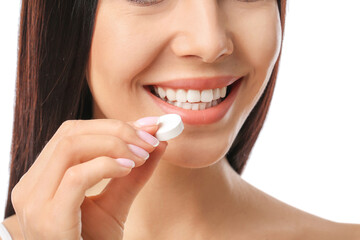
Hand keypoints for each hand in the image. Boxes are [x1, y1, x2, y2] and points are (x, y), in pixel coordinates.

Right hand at [11, 118, 166, 239]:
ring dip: (114, 144)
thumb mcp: (116, 203)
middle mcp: (32, 186)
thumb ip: (134, 174)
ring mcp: (36, 202)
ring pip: (70, 147)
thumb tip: (159, 143)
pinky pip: (76, 177)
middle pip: (70, 133)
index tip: (148, 127)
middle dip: (116, 130)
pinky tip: (129, 168)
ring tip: (142, 155)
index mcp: (43, 178)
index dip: (111, 125)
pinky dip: (106, 165)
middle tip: (150, 140)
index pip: (72, 134)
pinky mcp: (49, 219)